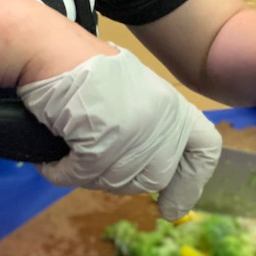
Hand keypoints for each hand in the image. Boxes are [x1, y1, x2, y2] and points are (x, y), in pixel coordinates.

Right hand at [18, 47, 221, 220]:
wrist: (50, 48)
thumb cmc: (82, 64)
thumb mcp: (130, 89)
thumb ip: (147, 123)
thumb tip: (143, 170)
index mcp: (171, 105)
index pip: (205, 148)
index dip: (191, 182)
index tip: (172, 207)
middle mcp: (160, 121)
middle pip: (154, 177)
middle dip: (121, 178)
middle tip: (91, 163)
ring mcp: (133, 134)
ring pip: (117, 181)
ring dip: (88, 174)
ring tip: (67, 151)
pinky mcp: (102, 145)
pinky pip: (81, 177)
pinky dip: (61, 172)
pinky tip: (52, 160)